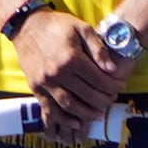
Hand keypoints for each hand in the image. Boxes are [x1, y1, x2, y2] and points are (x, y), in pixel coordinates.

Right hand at [12, 9, 125, 136]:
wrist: (26, 25)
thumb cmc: (57, 25)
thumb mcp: (82, 28)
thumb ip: (98, 48)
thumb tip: (112, 69)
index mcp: (72, 58)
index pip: (99, 80)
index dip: (114, 86)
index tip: (120, 86)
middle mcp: (58, 72)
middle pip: (87, 95)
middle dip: (104, 100)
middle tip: (111, 99)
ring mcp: (45, 81)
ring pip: (70, 106)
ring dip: (87, 113)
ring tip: (98, 114)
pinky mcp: (35, 87)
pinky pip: (50, 108)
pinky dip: (64, 118)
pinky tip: (76, 122)